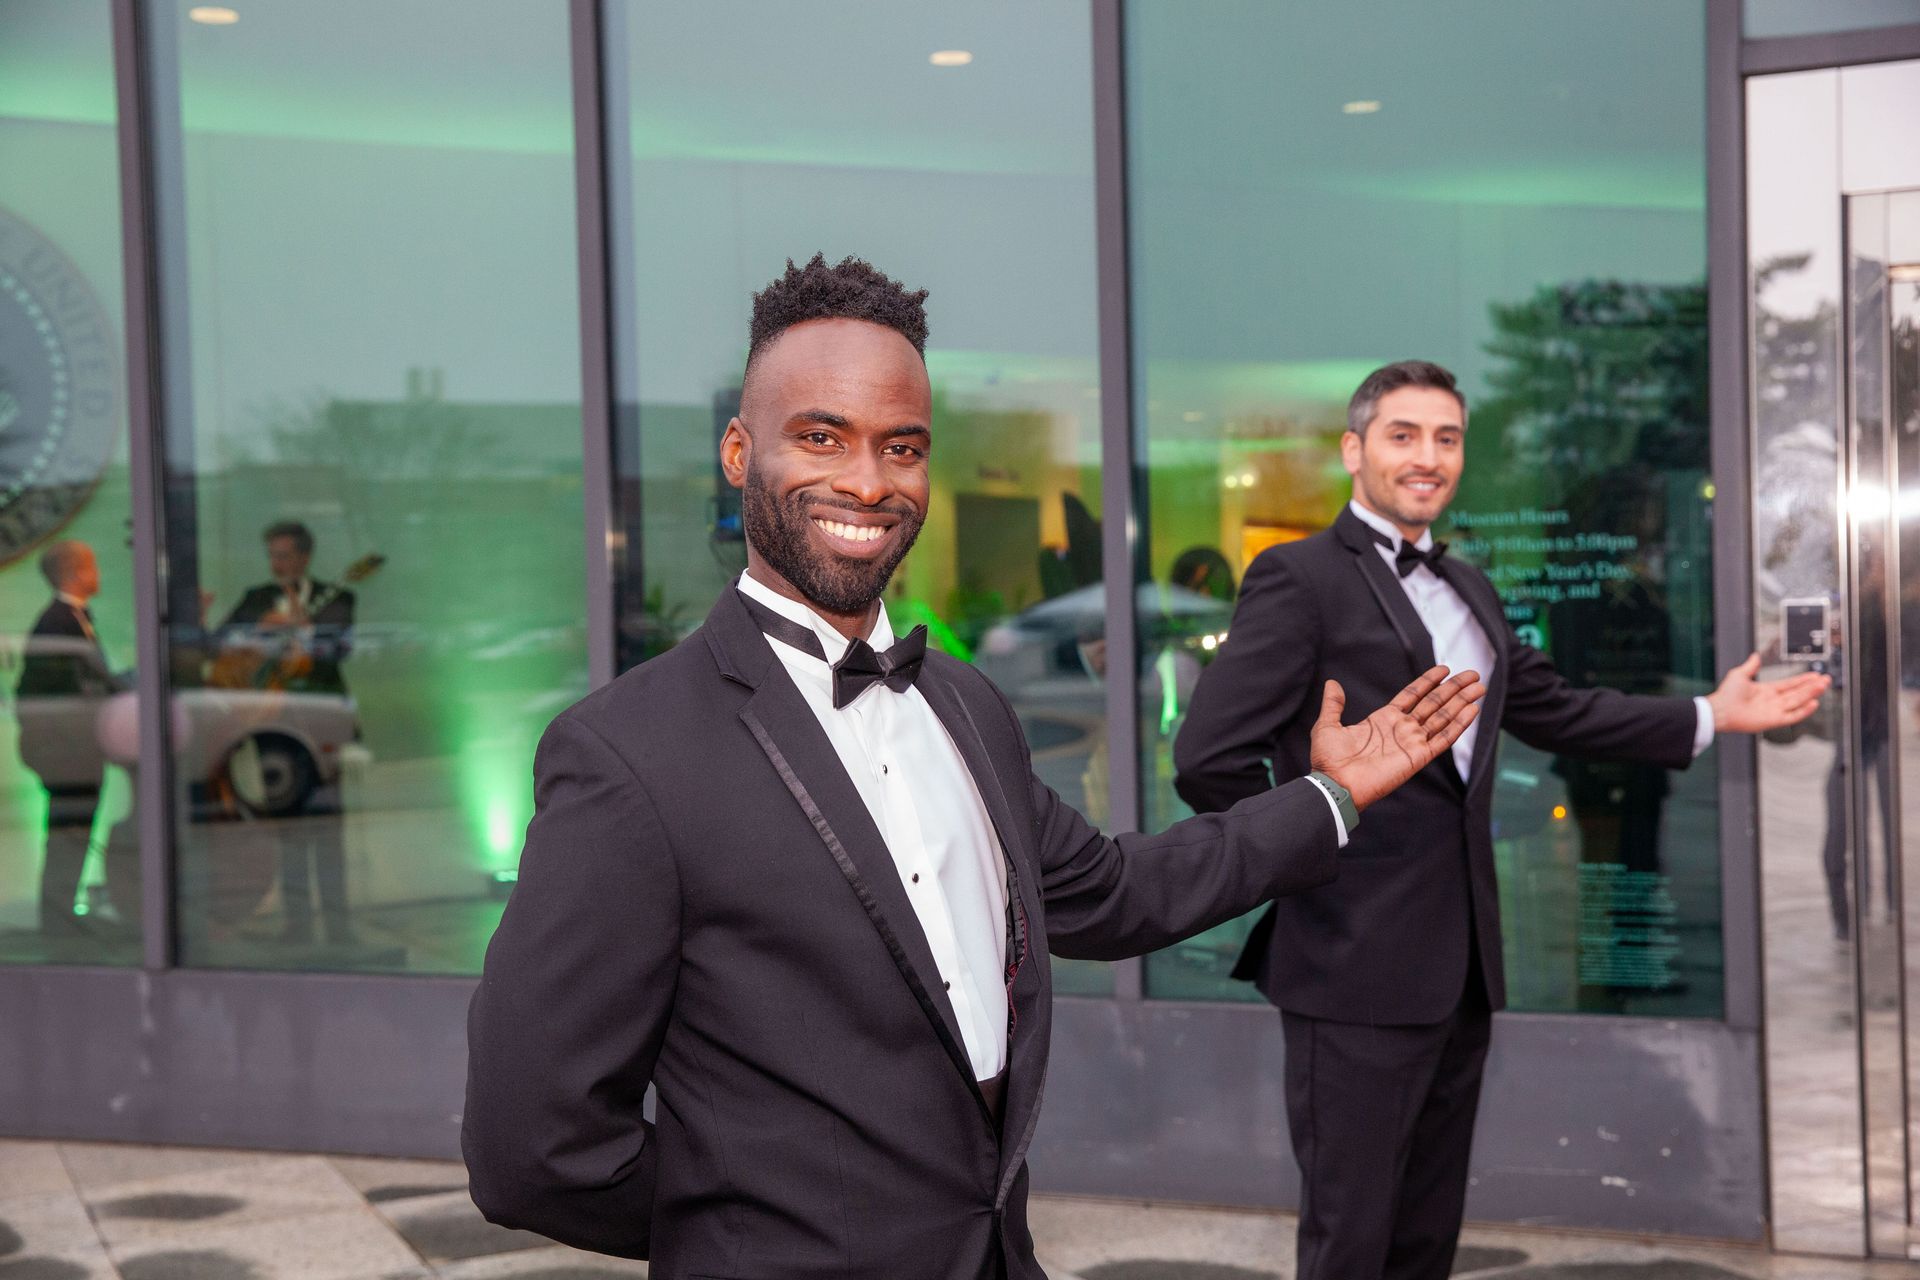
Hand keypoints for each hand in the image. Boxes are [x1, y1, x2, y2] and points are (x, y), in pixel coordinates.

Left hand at [1311, 665, 1485, 810]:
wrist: (1334, 785)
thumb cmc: (1328, 761)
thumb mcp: (1327, 725)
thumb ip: (1333, 704)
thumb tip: (1332, 684)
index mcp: (1383, 720)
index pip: (1412, 695)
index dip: (1428, 682)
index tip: (1444, 669)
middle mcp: (1402, 729)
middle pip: (1434, 703)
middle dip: (1453, 689)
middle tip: (1473, 674)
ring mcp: (1412, 742)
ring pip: (1443, 717)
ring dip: (1462, 702)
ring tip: (1480, 687)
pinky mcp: (1418, 757)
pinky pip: (1443, 739)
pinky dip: (1459, 725)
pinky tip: (1472, 710)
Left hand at [1705, 652, 1830, 733]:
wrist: (1720, 709)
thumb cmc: (1726, 694)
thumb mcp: (1739, 675)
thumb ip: (1750, 666)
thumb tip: (1755, 655)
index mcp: (1766, 690)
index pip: (1790, 684)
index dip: (1803, 679)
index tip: (1815, 675)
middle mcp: (1773, 700)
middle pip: (1797, 692)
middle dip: (1812, 686)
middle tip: (1825, 679)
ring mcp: (1774, 710)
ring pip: (1798, 701)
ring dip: (1811, 694)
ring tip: (1823, 686)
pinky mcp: (1773, 720)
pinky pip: (1792, 716)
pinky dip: (1803, 711)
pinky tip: (1814, 703)